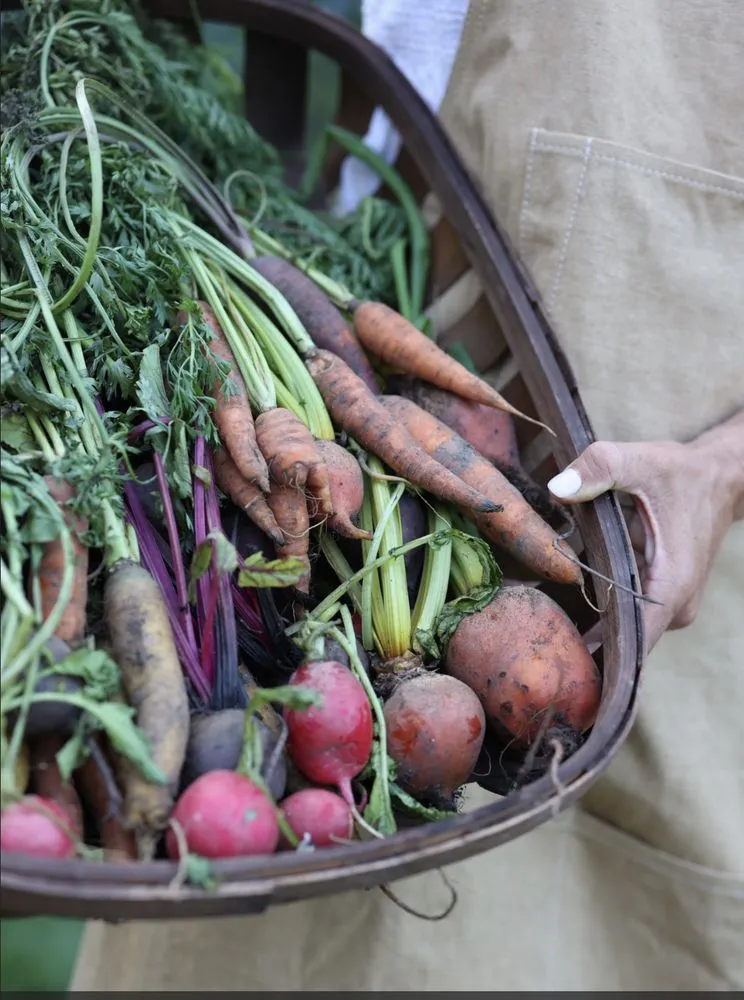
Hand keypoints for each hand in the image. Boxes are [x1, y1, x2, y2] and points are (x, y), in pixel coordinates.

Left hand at [547, 413, 743, 653]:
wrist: (719, 478)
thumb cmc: (682, 473)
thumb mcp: (641, 461)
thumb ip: (599, 469)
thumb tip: (557, 487)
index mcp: (672, 585)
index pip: (635, 643)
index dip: (598, 657)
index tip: (559, 667)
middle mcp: (674, 607)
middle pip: (620, 639)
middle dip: (578, 640)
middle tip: (530, 637)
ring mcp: (669, 607)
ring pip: (620, 627)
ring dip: (584, 623)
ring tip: (537, 622)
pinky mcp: (660, 598)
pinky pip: (623, 612)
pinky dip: (595, 607)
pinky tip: (558, 606)